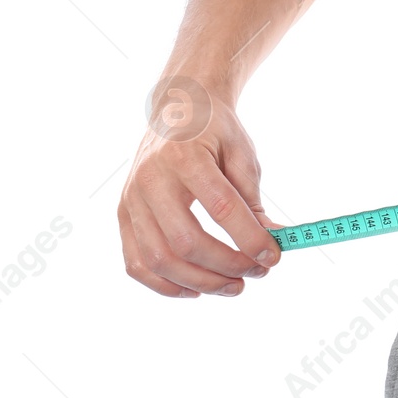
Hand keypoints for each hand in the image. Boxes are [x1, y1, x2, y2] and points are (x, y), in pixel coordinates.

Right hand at [118, 79, 286, 296]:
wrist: (176, 109)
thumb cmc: (214, 131)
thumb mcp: (242, 153)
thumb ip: (252, 198)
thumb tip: (273, 240)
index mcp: (185, 157)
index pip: (221, 207)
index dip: (249, 238)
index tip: (274, 256)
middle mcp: (150, 180)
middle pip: (185, 241)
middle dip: (226, 266)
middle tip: (258, 273)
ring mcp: (131, 200)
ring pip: (158, 259)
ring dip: (200, 282)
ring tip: (234, 286)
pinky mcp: (123, 216)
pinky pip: (136, 263)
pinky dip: (165, 284)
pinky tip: (196, 289)